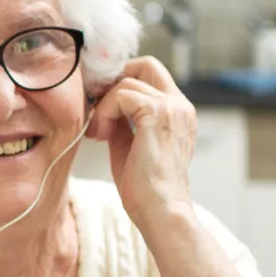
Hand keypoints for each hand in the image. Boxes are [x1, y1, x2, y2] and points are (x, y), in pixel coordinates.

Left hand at [87, 56, 197, 226]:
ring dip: (104, 105)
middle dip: (113, 79)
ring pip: (127, 81)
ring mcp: (173, 107)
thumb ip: (121, 122)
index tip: (98, 104)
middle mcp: (180, 105)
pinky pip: (122, 95)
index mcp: (177, 112)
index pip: (150, 75)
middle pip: (145, 65)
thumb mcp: (128, 146)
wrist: (160, 211)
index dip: (120, 81)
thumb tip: (101, 106)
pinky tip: (101, 135)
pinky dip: (105, 112)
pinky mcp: (158, 113)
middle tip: (95, 106)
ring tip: (98, 133)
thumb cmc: (144, 188)